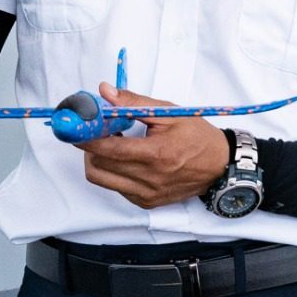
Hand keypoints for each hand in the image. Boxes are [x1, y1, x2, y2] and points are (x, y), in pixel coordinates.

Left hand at [80, 84, 232, 209]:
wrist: (220, 166)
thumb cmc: (198, 137)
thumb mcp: (170, 113)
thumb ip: (134, 103)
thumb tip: (105, 93)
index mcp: (157, 155)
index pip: (108, 150)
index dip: (86, 138)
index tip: (76, 125)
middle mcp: (150, 179)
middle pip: (98, 167)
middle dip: (89, 147)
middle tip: (96, 130)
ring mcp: (147, 195)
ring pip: (102, 179)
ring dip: (98, 160)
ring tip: (111, 144)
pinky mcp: (147, 203)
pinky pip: (116, 188)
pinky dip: (113, 172)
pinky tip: (126, 158)